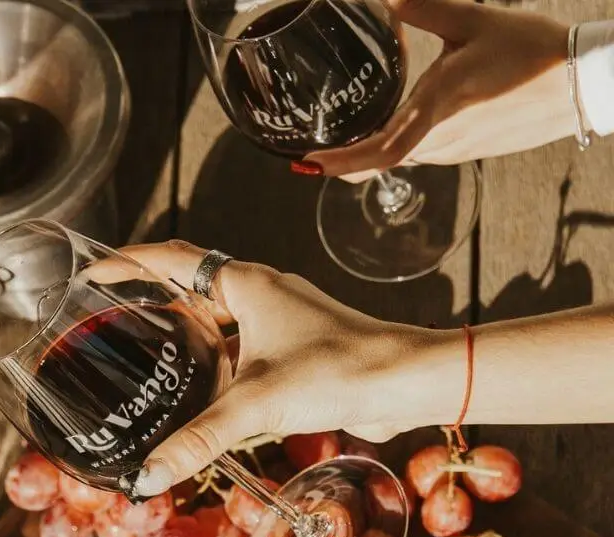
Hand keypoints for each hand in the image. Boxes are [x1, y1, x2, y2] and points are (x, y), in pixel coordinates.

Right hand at [121, 242, 445, 495]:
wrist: (408, 382)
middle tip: (107, 322)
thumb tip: (148, 476)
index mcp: (244, 284)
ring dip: (180, 337)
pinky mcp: (290, 349)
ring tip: (140, 359)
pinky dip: (210, 365)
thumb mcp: (256, 404)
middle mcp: (258, 294)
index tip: (91, 272)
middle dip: (147, 302)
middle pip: (188, 289)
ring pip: (213, 322)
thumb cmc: (339, 369)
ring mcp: (276, 321)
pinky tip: (194, 394)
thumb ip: (198, 440)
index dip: (126, 262)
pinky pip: (236, 350)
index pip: (170, 259)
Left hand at [303, 0, 571, 181]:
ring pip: (403, 155)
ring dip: (375, 149)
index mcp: (437, 108)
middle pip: (381, 159)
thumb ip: (422, 9)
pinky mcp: (471, 150)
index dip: (342, 161)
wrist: (585, 81)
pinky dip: (403, 143)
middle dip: (346, 157)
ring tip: (343, 136)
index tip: (308, 164)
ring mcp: (458, 150)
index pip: (380, 151)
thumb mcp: (472, 19)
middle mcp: (442, 139)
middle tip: (311, 150)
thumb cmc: (532, 50)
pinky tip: (399, 121)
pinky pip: (426, 151)